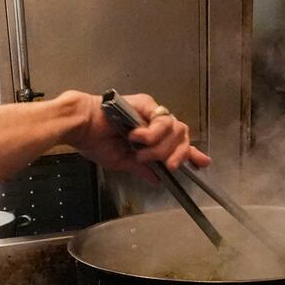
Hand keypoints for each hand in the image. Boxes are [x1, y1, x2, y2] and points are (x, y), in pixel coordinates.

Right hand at [62, 91, 210, 183]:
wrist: (81, 127)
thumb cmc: (95, 142)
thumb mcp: (123, 162)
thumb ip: (143, 169)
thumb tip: (157, 181)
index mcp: (150, 136)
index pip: (178, 143)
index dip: (192, 153)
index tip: (203, 163)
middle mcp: (153, 122)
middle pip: (182, 135)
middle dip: (179, 154)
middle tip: (168, 166)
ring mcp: (151, 112)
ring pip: (175, 129)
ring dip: (161, 147)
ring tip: (141, 152)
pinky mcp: (146, 103)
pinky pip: (162, 120)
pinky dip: (152, 134)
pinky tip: (136, 137)